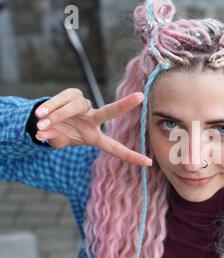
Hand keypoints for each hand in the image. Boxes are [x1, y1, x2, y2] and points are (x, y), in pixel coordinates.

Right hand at [34, 88, 152, 166]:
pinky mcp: (73, 93)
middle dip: (124, 105)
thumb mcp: (57, 141)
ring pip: (73, 107)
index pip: (114, 147)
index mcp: (94, 136)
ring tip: (41, 124)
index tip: (149, 163)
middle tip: (139, 97)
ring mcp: (84, 105)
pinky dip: (50, 107)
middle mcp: (93, 119)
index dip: (130, 156)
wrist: (46, 120)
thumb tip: (41, 132)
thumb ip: (52, 138)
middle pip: (108, 112)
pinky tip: (39, 115)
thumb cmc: (58, 134)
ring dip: (57, 115)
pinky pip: (62, 99)